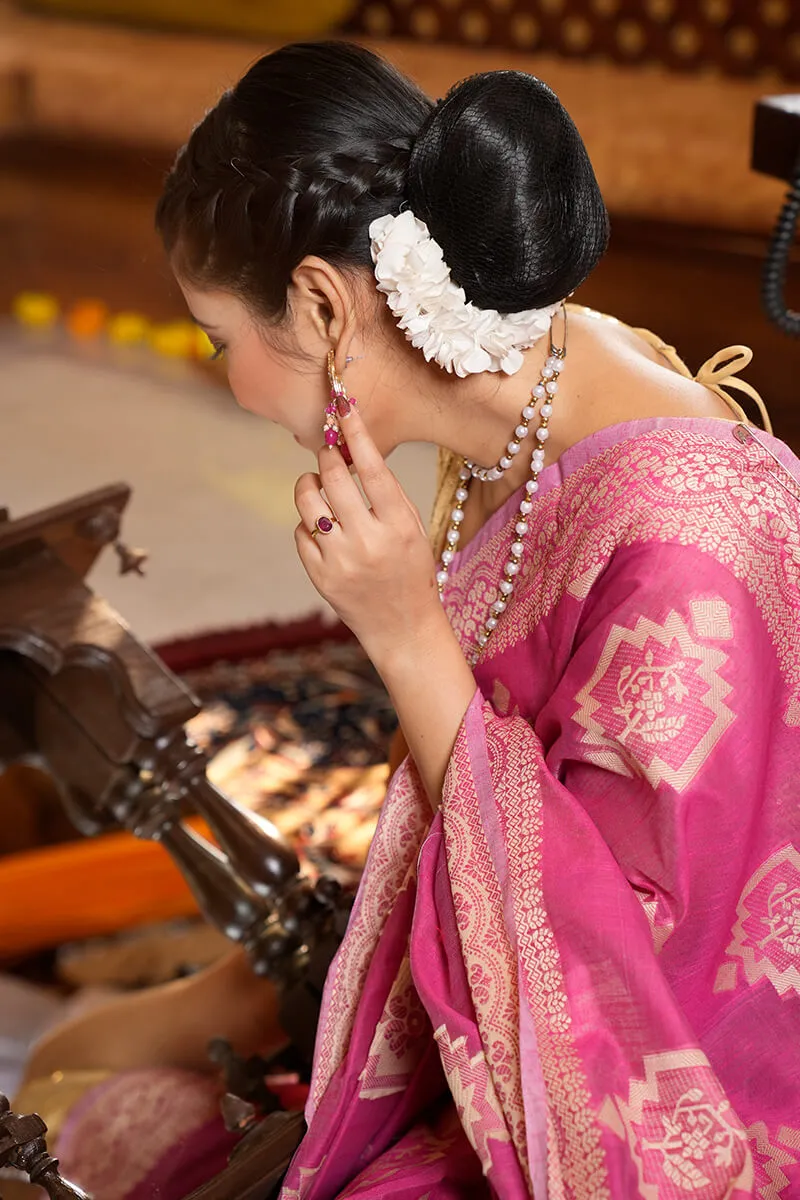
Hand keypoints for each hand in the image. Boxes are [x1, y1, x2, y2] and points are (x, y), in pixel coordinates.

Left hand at [294, 404, 442, 666]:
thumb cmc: (411, 570)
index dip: (355, 432)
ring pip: (307, 504)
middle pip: (332, 479)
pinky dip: (308, 525)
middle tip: (328, 455)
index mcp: (399, 525)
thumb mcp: (411, 529)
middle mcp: (369, 541)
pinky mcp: (320, 577)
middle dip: (326, 459)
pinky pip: (300, 533)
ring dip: (308, 485)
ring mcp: (341, 561)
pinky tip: (323, 529)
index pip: (372, 467)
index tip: (342, 407)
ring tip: (316, 486)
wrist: (404, 627)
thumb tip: (349, 451)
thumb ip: (384, 494)